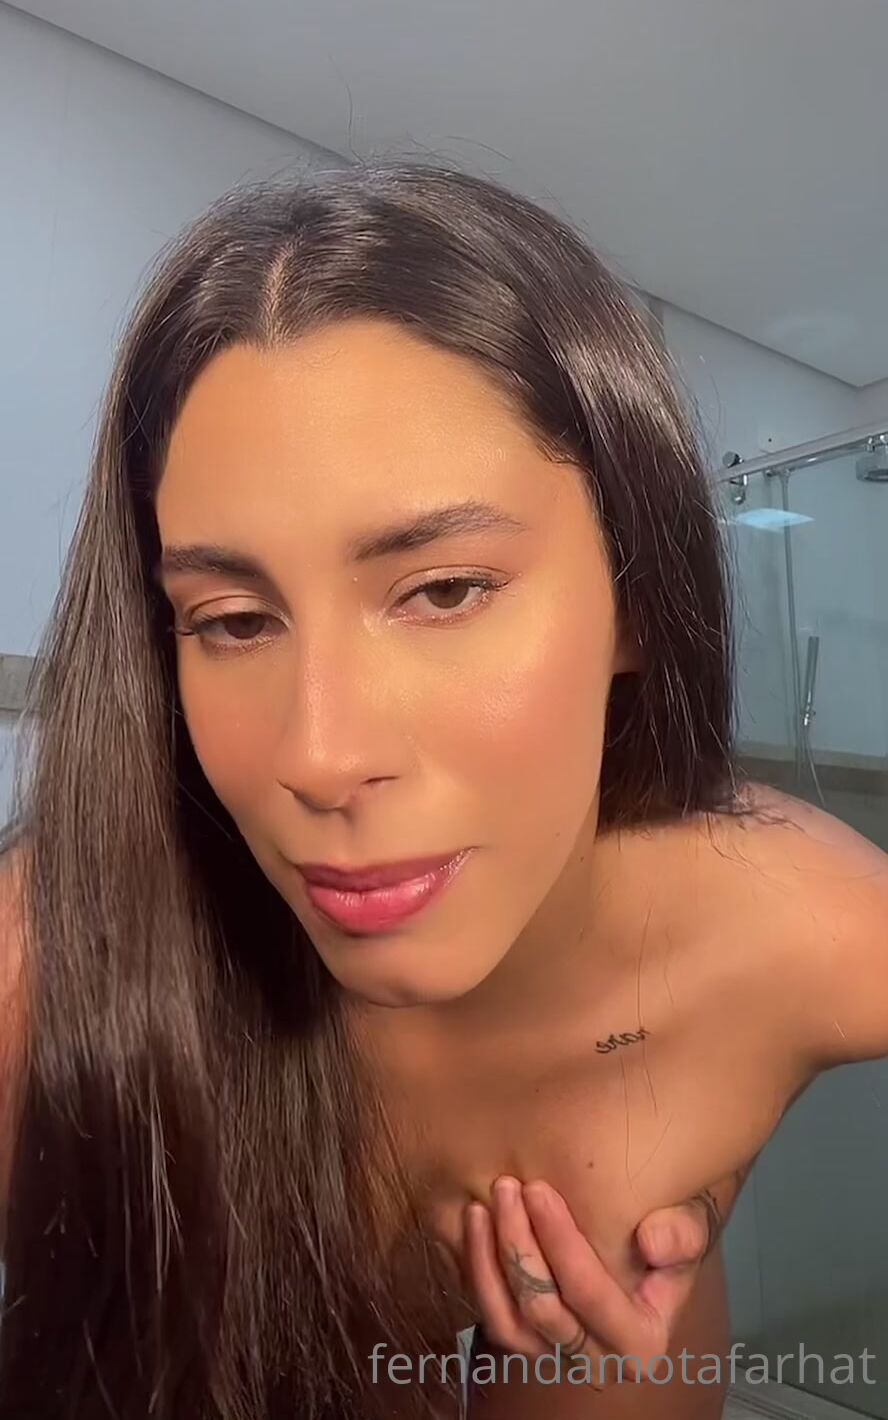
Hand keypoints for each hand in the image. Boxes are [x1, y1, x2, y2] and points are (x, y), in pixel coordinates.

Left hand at [462, 1170, 745, 1378]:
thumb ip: (681, 1233)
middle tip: (508, 1187)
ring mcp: (556, 1353)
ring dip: (489, 1262)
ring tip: (482, 1206)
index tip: (538, 1189)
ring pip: (508, 1323)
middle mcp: (597, 1359)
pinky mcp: (526, 1338)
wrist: (647, 1237)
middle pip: (543, 1308)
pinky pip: (491, 1317)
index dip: (560, 1242)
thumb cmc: (667, 1229)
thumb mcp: (690, 1227)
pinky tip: (474, 1222)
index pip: (590, 1293)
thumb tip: (651, 1241)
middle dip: (519, 1244)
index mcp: (641, 1342)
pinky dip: (478, 1271)